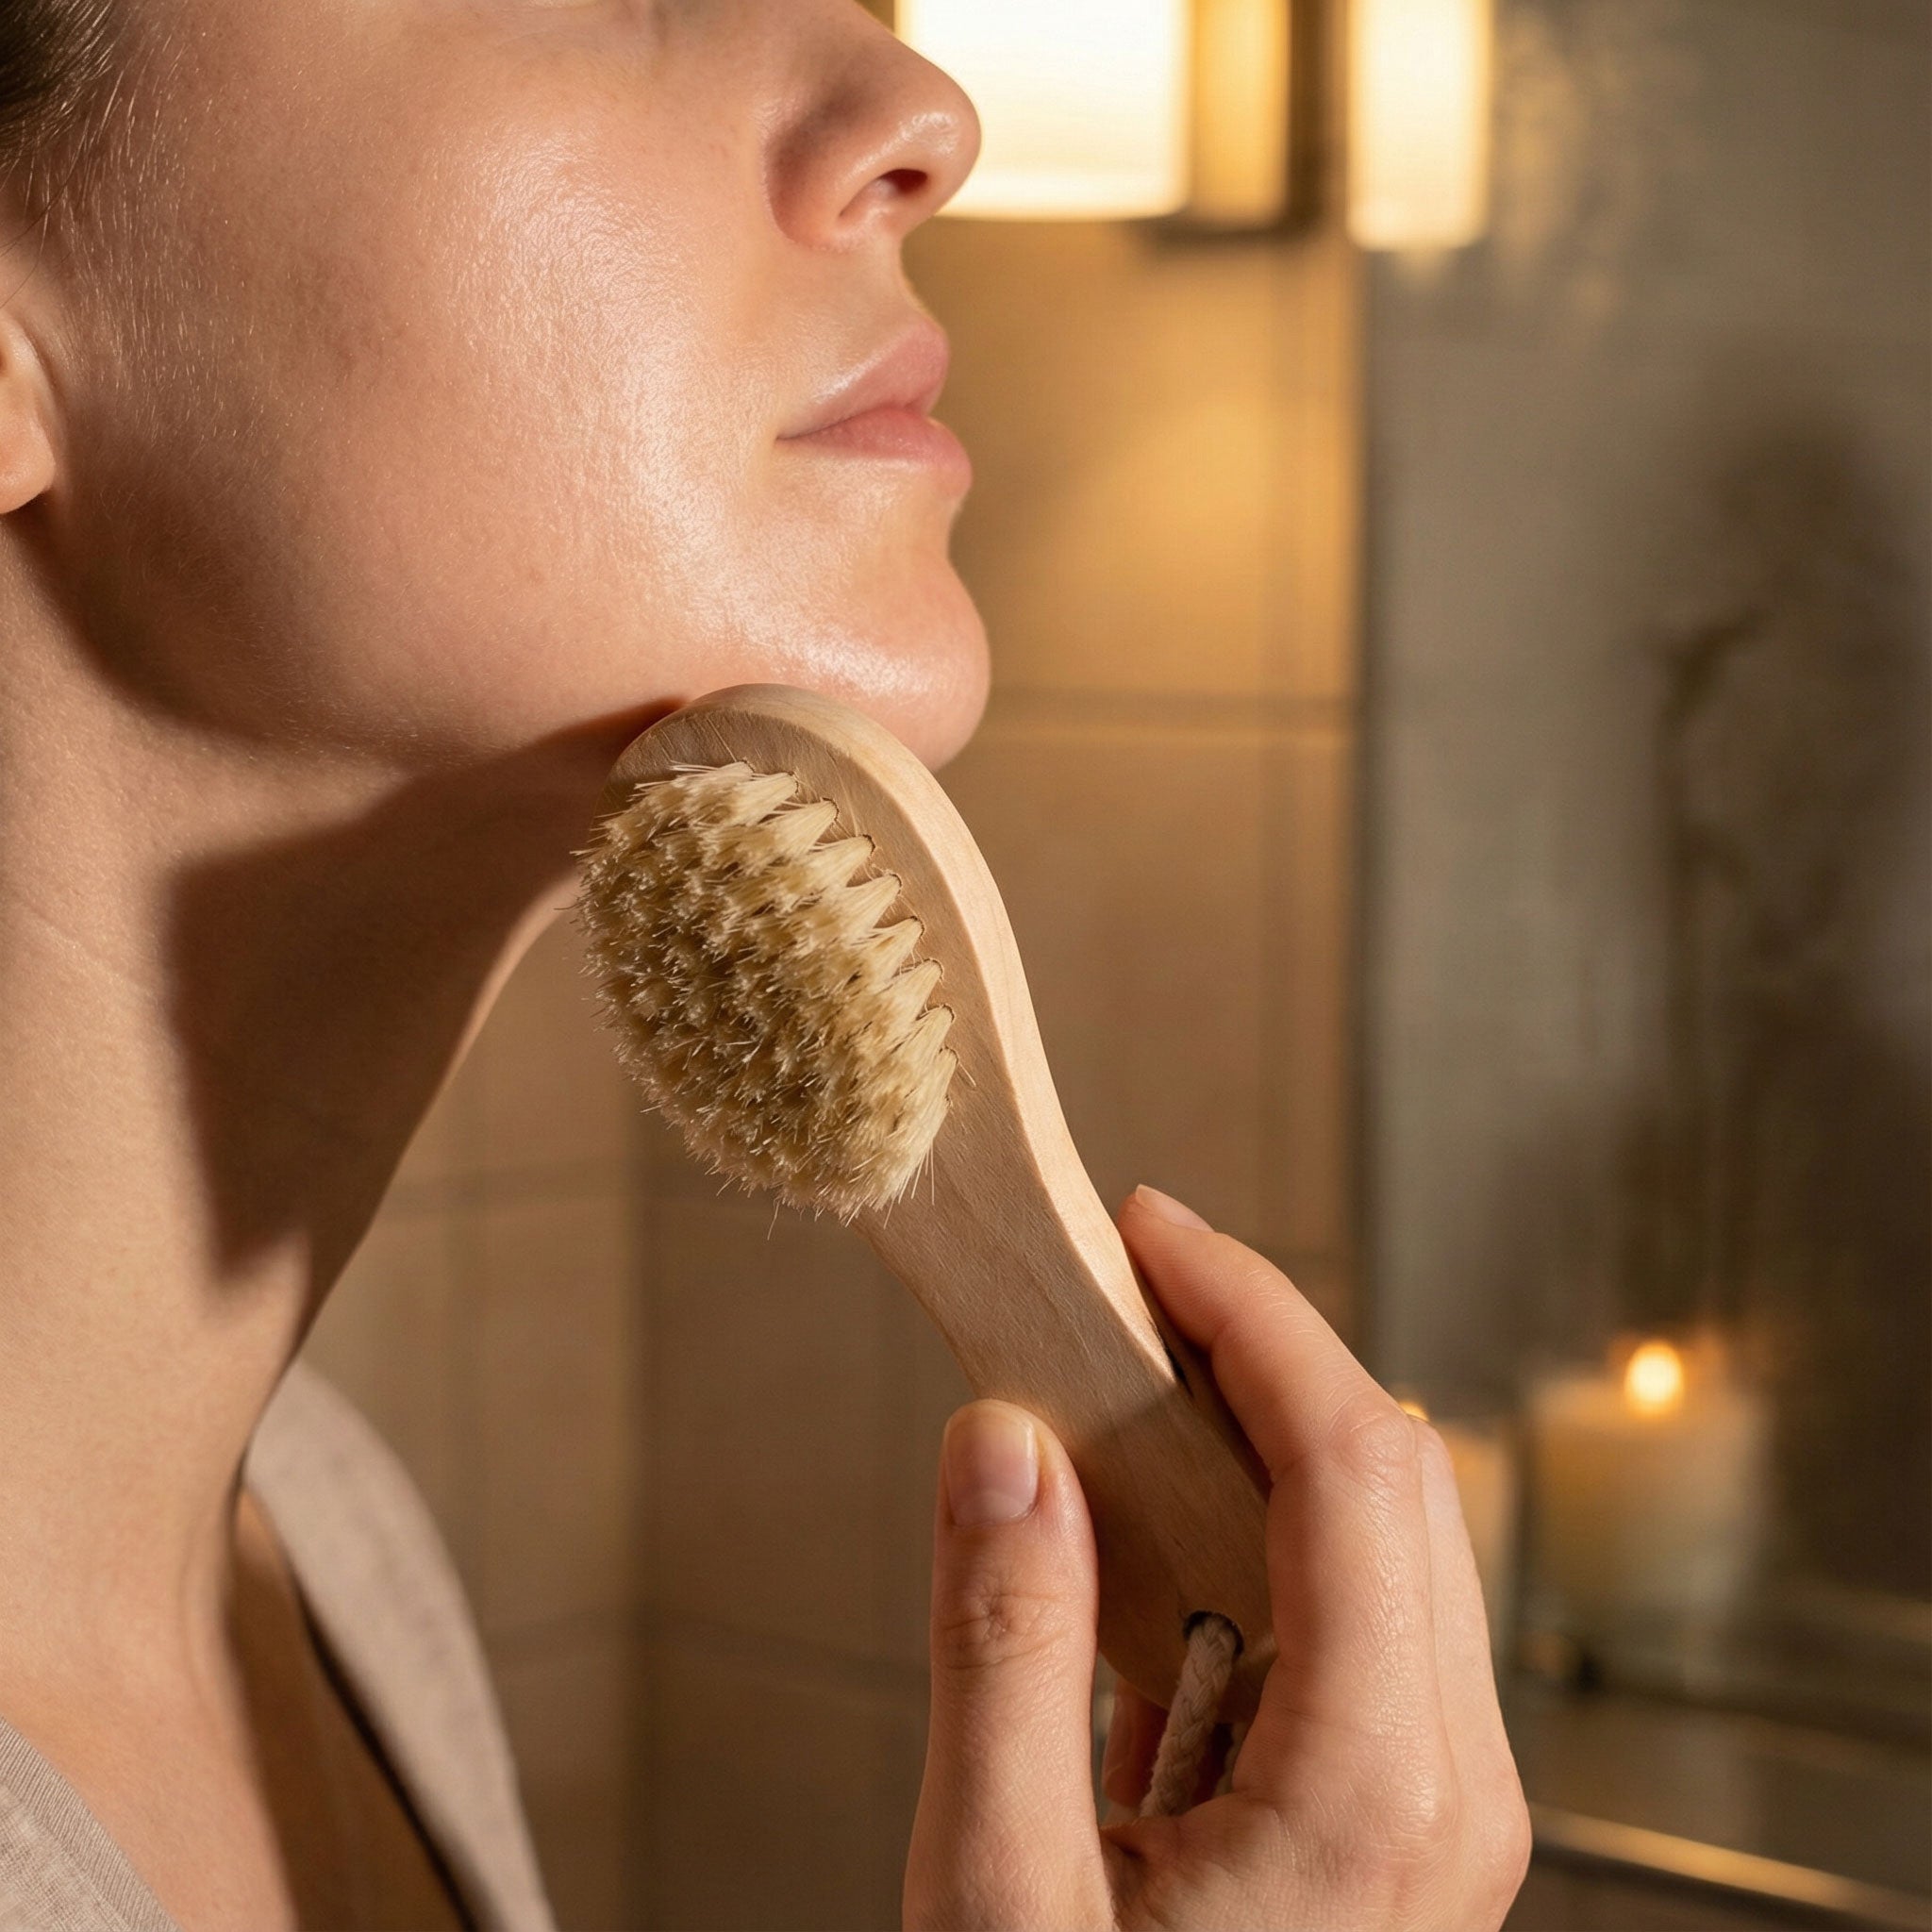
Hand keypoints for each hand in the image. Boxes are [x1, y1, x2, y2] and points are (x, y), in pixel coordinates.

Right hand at [903, 1186, 1530, 1930]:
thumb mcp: (997, 1900)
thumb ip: (1001, 1654)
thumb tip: (1002, 1438)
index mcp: (1378, 1790)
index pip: (1352, 1458)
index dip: (1251, 1309)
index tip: (1148, 1228)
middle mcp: (1448, 1782)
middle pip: (1390, 1469)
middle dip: (1255, 1346)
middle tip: (1119, 1288)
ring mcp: (1437, 1799)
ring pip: (1384, 1528)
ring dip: (1255, 1428)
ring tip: (1121, 1380)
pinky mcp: (1398, 1807)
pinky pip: (1357, 1606)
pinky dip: (1258, 1522)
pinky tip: (1150, 1522)